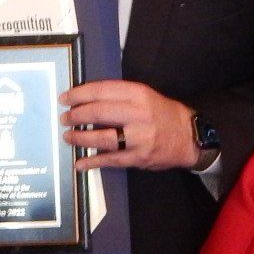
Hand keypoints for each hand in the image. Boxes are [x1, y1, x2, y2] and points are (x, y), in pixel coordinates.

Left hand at [64, 81, 198, 171]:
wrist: (188, 137)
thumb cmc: (162, 114)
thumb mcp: (145, 95)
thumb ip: (119, 96)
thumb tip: (86, 99)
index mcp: (139, 94)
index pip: (102, 91)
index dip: (80, 94)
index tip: (65, 98)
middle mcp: (138, 114)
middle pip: (99, 113)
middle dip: (77, 116)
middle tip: (65, 118)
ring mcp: (139, 138)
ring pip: (103, 137)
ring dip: (81, 138)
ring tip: (68, 137)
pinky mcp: (138, 157)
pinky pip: (111, 160)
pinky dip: (93, 162)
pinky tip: (80, 163)